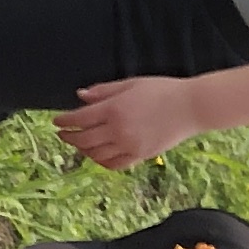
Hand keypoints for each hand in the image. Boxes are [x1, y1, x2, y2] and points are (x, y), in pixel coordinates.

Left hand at [57, 74, 205, 168]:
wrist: (191, 106)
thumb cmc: (162, 90)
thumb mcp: (131, 83)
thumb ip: (103, 91)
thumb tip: (80, 96)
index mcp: (113, 109)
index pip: (79, 119)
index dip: (64, 121)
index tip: (56, 121)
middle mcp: (118, 130)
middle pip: (84, 139)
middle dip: (69, 137)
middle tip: (63, 134)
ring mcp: (129, 145)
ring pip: (96, 154)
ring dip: (83, 150)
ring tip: (79, 144)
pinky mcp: (140, 155)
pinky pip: (114, 164)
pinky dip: (101, 162)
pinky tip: (97, 156)